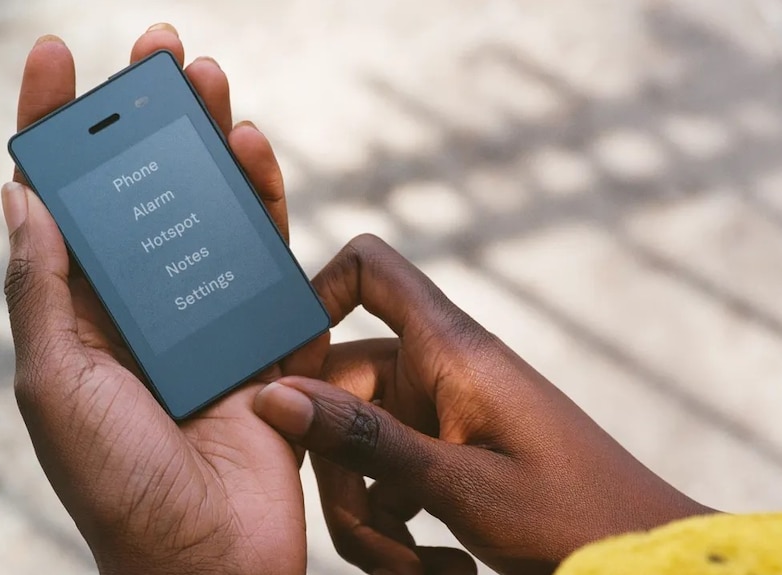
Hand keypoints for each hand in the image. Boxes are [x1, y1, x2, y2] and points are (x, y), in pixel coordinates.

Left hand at [5, 25, 308, 574]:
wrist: (207, 559)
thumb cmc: (118, 487)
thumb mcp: (55, 387)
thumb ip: (42, 293)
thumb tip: (22, 198)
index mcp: (79, 314)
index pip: (62, 204)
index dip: (54, 129)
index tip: (57, 58)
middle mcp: (141, 303)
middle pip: (143, 191)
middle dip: (147, 118)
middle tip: (158, 48)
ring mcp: (205, 314)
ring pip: (207, 209)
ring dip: (206, 142)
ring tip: (206, 79)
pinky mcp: (263, 330)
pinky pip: (264, 254)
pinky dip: (261, 199)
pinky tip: (251, 150)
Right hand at [253, 235, 713, 574]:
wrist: (636, 551)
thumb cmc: (571, 512)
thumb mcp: (458, 483)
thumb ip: (365, 440)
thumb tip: (274, 399)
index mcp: (448, 348)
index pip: (369, 269)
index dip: (318, 296)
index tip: (290, 372)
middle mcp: (435, 369)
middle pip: (340, 387)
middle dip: (341, 471)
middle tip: (379, 541)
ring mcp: (436, 411)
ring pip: (355, 442)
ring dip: (367, 512)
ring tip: (414, 565)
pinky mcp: (441, 449)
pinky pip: (382, 470)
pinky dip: (388, 519)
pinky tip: (428, 560)